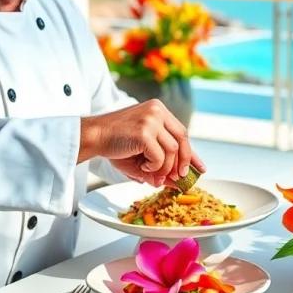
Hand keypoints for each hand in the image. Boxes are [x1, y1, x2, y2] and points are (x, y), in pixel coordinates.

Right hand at [79, 100, 205, 186]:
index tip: (200, 168)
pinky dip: (153, 167)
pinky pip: (160, 156)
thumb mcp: (141, 152)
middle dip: (183, 162)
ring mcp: (151, 119)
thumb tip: (175, 182)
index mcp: (158, 110)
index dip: (192, 152)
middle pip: (183, 139)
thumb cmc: (114, 143)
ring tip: (150, 173)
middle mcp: (157, 110)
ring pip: (172, 150)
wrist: (92, 136)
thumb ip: (159, 164)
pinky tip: (141, 167)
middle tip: (179, 178)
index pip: (181, 132)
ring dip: (164, 168)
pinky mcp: (145, 131)